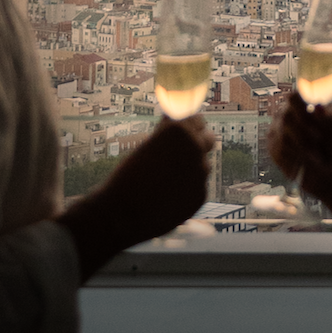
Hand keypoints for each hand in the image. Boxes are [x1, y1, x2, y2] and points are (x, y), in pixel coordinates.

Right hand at [102, 116, 215, 241]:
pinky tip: (166, 197)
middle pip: (208, 139)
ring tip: (163, 181)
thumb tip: (182, 125)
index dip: (189, 126)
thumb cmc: (128, 176)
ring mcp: (200, 173)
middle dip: (198, 142)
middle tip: (185, 150)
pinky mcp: (201, 195)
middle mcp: (194, 148)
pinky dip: (187, 189)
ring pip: (202, 165)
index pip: (197, 119)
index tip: (184, 131)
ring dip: (190, 169)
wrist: (122, 213)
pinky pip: (197, 186)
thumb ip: (169, 135)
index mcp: (179, 130)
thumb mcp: (147, 146)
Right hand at [269, 91, 331, 196]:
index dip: (300, 107)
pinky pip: (279, 151)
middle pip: (286, 116)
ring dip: (303, 149)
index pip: (294, 97)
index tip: (314, 119)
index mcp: (307, 106)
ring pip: (283, 136)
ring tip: (319, 158)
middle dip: (304, 134)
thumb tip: (318, 106)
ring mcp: (278, 130)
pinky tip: (304, 163)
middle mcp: (290, 114)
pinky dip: (294, 159)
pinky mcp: (274, 148)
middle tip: (320, 144)